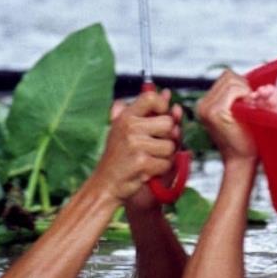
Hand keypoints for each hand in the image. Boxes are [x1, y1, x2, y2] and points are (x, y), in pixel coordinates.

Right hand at [91, 91, 180, 205]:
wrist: (106, 184)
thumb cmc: (119, 158)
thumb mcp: (126, 129)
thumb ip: (148, 112)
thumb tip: (167, 93)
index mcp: (125, 117)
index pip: (151, 98)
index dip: (163, 106)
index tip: (162, 116)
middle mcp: (129, 127)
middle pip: (168, 123)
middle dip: (168, 137)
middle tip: (154, 146)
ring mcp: (135, 144)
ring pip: (170, 145)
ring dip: (165, 156)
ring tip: (149, 158)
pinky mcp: (141, 162)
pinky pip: (167, 163)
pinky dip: (161, 169)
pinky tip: (148, 170)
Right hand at [196, 70, 257, 161]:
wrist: (242, 160)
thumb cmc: (244, 139)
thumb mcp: (236, 113)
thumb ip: (235, 96)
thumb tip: (243, 78)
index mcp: (205, 104)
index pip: (226, 77)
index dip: (242, 84)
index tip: (249, 100)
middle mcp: (202, 105)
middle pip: (228, 76)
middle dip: (244, 85)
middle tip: (251, 103)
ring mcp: (207, 108)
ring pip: (231, 80)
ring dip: (245, 90)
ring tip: (249, 107)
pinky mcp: (216, 112)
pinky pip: (234, 90)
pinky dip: (245, 94)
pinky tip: (249, 108)